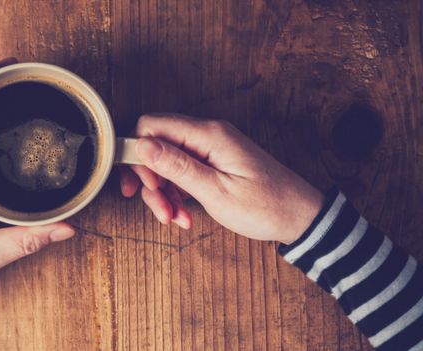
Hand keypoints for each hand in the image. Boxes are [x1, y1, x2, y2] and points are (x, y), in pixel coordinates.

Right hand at [120, 114, 322, 243]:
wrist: (299, 216)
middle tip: (160, 209)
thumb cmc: (265, 206)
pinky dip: (177, 193)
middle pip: (155, 145)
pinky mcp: (212, 161)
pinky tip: (185, 214)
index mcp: (208, 135)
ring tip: (175, 218)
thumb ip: (177, 166)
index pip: (151, 125)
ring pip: (165, 162)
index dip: (138, 154)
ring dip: (163, 192)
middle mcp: (207, 135)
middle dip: (150, 180)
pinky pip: (182, 171)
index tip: (143, 185)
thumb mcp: (216, 191)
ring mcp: (210, 148)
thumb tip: (141, 145)